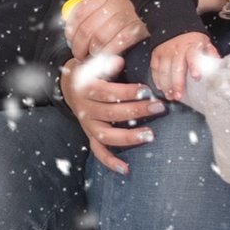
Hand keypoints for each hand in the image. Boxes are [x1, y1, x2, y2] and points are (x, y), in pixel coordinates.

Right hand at [60, 46, 163, 172]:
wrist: (70, 84)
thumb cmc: (91, 72)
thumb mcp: (96, 63)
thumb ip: (107, 62)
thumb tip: (119, 61)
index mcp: (86, 88)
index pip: (108, 92)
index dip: (128, 92)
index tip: (147, 90)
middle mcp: (85, 109)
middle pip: (111, 113)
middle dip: (137, 111)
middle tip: (159, 107)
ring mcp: (87, 125)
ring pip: (106, 135)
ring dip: (128, 137)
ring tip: (150, 135)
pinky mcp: (90, 135)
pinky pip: (98, 151)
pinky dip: (111, 162)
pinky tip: (126, 169)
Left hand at [62, 0, 144, 61]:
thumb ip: (102, 4)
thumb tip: (82, 22)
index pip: (79, 13)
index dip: (71, 30)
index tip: (71, 40)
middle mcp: (113, 4)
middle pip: (86, 29)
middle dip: (79, 47)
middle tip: (80, 55)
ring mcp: (125, 16)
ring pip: (98, 39)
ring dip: (92, 54)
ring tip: (92, 59)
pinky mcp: (137, 29)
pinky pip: (116, 45)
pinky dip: (108, 55)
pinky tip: (107, 60)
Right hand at [149, 31, 215, 101]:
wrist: (175, 26)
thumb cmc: (192, 40)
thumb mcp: (205, 43)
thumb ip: (211, 55)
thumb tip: (220, 67)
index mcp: (191, 46)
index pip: (193, 56)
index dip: (194, 66)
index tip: (196, 77)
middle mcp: (177, 49)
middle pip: (176, 68)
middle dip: (177, 83)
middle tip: (178, 96)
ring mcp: (165, 52)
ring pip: (163, 70)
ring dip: (166, 85)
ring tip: (170, 96)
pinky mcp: (156, 54)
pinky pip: (154, 68)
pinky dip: (156, 79)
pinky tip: (160, 87)